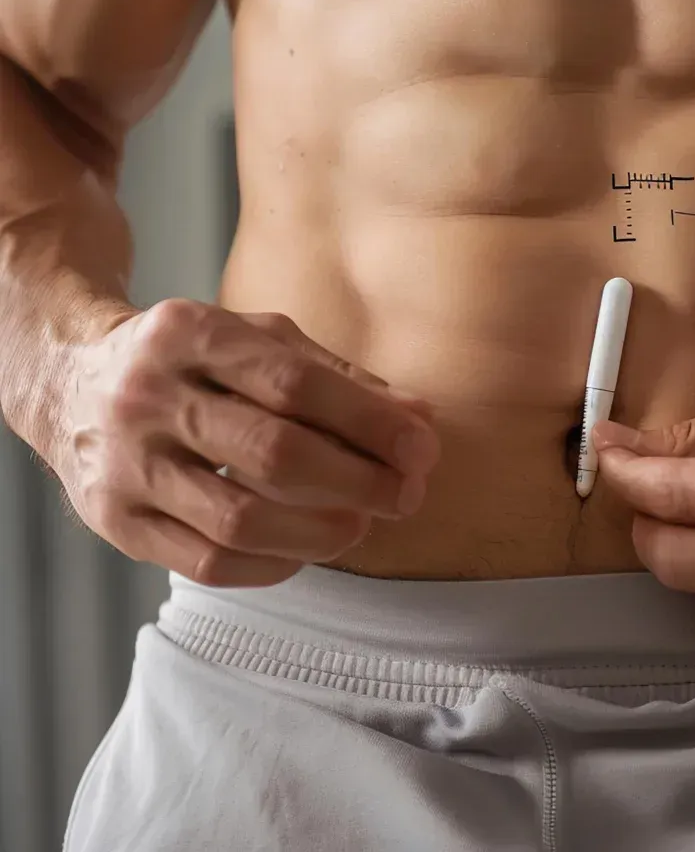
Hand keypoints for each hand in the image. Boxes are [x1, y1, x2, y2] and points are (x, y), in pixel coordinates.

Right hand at [48, 299, 440, 586]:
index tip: (422, 449)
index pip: (295, 383)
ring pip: (239, 519)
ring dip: (320, 531)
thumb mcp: (255, 340)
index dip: (369, 422)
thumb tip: (419, 419)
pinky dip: (271, 563)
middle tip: (406, 495)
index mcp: (191, 334)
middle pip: (272, 454)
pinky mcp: (114, 521)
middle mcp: (149, 396)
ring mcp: (124, 464)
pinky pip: (205, 561)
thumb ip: (337, 376)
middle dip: (357, 482)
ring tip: (361, 524)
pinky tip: (304, 548)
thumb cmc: (190, 360)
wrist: (69, 381)